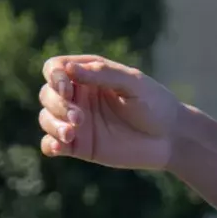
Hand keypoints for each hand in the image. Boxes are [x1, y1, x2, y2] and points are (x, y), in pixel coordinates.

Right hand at [39, 55, 184, 170]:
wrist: (170, 138)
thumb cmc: (155, 104)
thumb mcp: (133, 83)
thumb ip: (102, 74)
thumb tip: (68, 69)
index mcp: (89, 75)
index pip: (55, 68)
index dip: (54, 77)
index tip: (67, 89)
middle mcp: (79, 96)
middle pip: (48, 94)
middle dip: (58, 105)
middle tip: (79, 118)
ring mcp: (77, 122)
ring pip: (46, 118)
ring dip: (53, 124)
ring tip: (72, 134)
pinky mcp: (80, 146)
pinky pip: (52, 144)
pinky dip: (50, 145)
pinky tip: (58, 149)